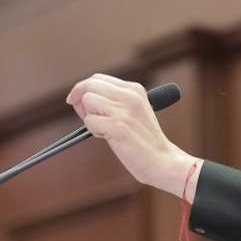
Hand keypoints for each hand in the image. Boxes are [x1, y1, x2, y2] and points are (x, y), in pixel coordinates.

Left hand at [66, 74, 200, 200]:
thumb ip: (111, 102)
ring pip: (87, 101)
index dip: (84, 90)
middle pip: (89, 85)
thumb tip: (78, 98)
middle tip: (87, 117)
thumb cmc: (143, 141)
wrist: (162, 161)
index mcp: (134, 89)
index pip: (97, 78)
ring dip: (90, 118)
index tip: (78, 103)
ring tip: (105, 131)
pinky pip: (90, 121)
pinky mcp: (118, 126)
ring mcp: (124, 110)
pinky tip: (110, 138)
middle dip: (80, 100)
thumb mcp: (131, 113)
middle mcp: (129, 95)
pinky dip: (94, 131)